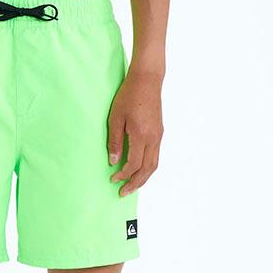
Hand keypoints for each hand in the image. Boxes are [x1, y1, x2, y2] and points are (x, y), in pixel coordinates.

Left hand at [107, 71, 163, 196]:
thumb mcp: (115, 118)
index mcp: (141, 135)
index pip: (133, 164)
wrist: (147, 80)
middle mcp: (153, 138)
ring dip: (143, 178)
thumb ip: (115, 141)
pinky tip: (140, 171)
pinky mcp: (159, 133)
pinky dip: (148, 168)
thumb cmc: (129, 96)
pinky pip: (155, 156)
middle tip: (123, 192)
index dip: (123, 174)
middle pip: (146, 169)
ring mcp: (158, 136)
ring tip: (132, 186)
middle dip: (135, 183)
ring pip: (154, 165)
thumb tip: (113, 161)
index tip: (113, 179)